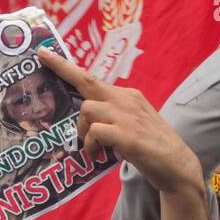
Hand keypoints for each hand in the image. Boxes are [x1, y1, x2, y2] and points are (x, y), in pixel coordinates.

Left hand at [37, 49, 201, 193]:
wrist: (178, 166)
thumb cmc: (151, 148)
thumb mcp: (131, 124)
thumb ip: (112, 116)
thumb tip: (86, 119)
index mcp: (128, 96)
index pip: (92, 78)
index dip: (66, 66)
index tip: (45, 53)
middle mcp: (127, 100)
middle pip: (87, 82)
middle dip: (62, 70)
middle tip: (41, 58)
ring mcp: (127, 116)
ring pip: (87, 111)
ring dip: (82, 132)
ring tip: (92, 148)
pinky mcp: (127, 135)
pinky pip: (95, 133)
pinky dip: (91, 146)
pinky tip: (98, 155)